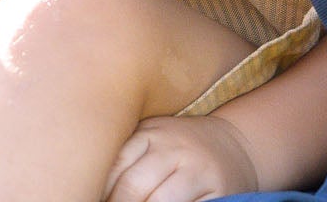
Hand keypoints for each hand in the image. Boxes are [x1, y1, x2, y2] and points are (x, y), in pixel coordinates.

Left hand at [103, 115, 258, 201]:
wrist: (235, 145)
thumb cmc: (180, 149)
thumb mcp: (153, 139)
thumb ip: (126, 157)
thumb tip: (93, 190)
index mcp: (150, 132)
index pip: (115, 165)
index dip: (101, 191)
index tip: (91, 199)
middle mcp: (173, 147)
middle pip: (134, 186)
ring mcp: (196, 168)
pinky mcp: (217, 189)